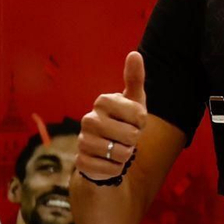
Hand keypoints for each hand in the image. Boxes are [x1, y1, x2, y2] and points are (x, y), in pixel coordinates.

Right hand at [79, 51, 146, 181]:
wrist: (105, 151)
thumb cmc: (123, 122)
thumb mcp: (134, 101)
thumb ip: (134, 79)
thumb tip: (134, 54)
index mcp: (103, 101)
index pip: (139, 115)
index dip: (142, 122)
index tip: (134, 121)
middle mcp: (89, 119)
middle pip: (131, 136)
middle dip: (134, 141)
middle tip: (125, 137)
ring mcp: (83, 141)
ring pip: (121, 154)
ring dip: (126, 155)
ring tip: (117, 148)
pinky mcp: (81, 162)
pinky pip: (112, 169)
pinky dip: (116, 169)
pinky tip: (109, 161)